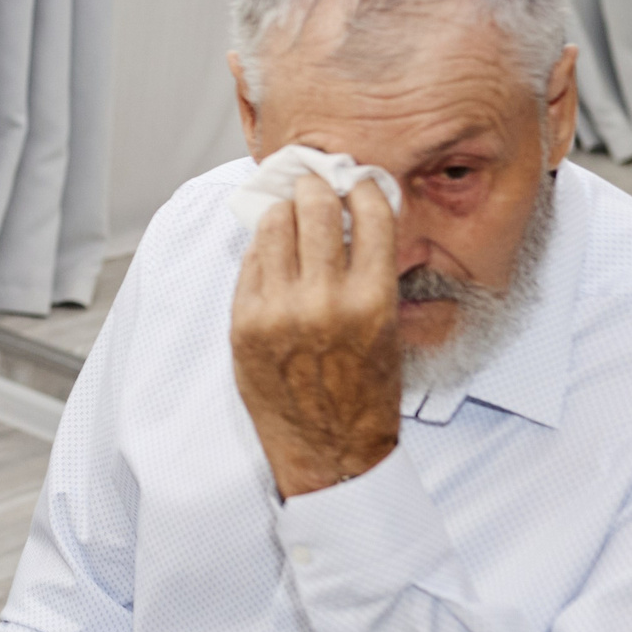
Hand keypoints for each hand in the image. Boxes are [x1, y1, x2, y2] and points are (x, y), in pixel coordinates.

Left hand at [230, 173, 402, 497]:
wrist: (330, 449)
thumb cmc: (365, 391)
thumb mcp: (387, 327)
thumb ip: (369, 272)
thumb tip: (351, 215)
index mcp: (372, 300)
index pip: (369, 212)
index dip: (361, 187)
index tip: (356, 182)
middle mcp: (323, 300)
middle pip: (313, 206)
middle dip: (316, 187)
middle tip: (316, 184)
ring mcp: (278, 311)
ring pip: (274, 224)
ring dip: (285, 212)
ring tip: (293, 215)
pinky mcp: (244, 322)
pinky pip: (251, 260)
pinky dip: (264, 249)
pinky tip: (276, 253)